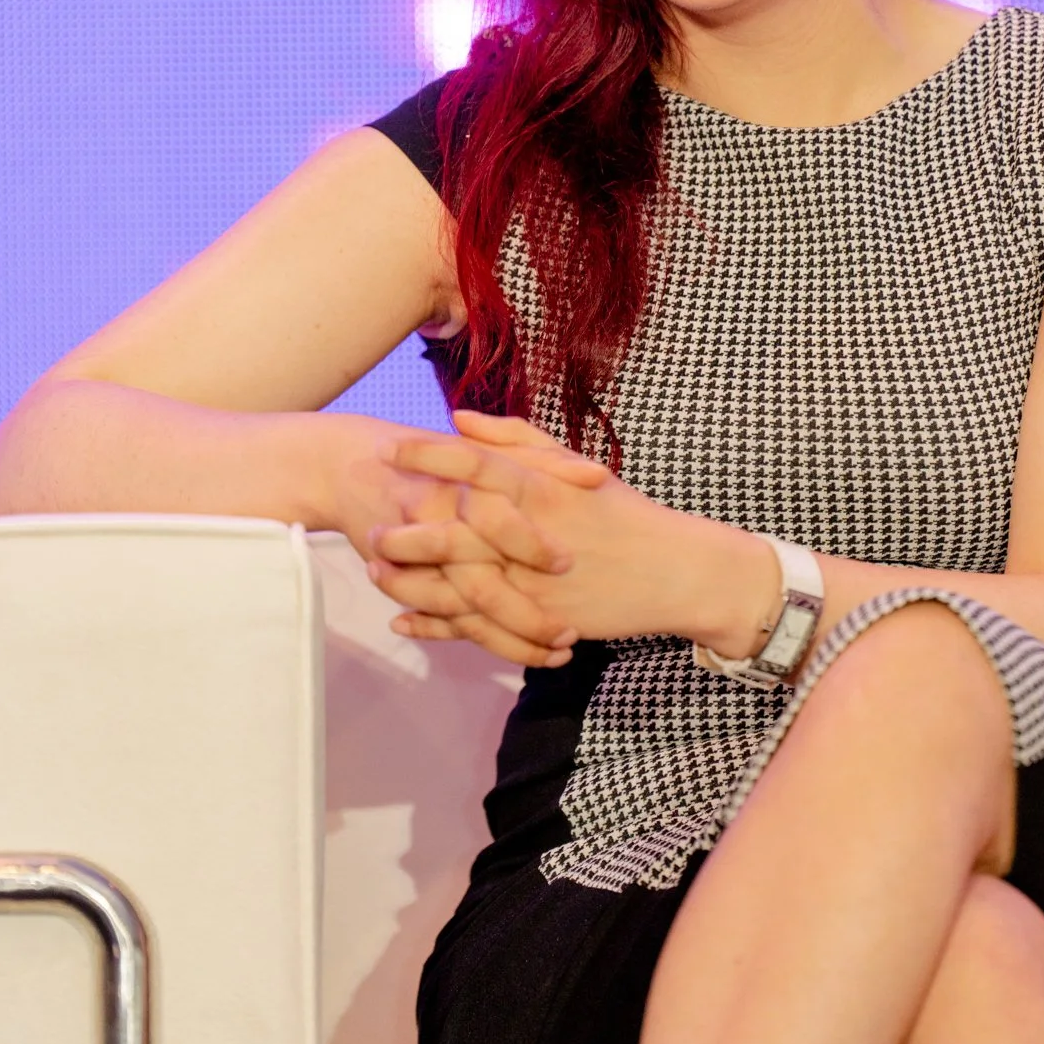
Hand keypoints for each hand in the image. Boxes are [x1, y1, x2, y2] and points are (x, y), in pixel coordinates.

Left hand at [368, 410, 779, 666]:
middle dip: (409, 526)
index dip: (429, 456)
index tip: (390, 447)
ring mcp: (535, 582)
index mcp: (542, 487)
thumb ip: (515, 438)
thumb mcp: (572, 464)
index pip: (476, 464)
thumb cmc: (620, 512)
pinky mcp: (539, 621)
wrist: (672, 571)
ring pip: (461, 584)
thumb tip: (459, 417)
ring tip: (375, 570)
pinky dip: (437, 627)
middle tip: (371, 521)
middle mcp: (534, 533)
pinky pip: (479, 626)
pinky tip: (402, 621)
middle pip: (458, 528)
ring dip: (413, 580)